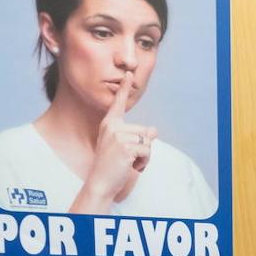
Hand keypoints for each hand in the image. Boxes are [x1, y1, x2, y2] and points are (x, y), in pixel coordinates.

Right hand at [83, 72, 157, 206]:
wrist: (100, 182)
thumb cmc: (111, 165)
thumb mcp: (123, 147)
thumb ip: (136, 136)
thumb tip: (154, 131)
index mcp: (109, 124)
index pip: (118, 104)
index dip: (124, 88)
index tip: (128, 73)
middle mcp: (112, 127)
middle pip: (146, 130)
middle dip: (144, 147)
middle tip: (128, 158)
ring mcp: (118, 137)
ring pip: (148, 141)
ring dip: (145, 156)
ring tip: (129, 162)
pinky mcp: (125, 147)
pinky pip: (147, 151)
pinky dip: (144, 162)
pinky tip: (131, 167)